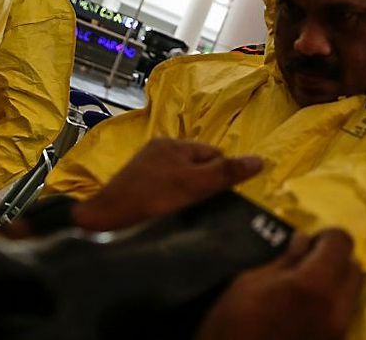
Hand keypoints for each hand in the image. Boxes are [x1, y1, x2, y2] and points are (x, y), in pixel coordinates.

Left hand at [71, 139, 262, 230]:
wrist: (104, 221)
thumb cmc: (152, 200)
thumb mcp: (194, 186)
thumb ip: (226, 172)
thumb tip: (260, 160)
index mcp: (174, 144)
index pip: (214, 154)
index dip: (222, 175)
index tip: (221, 197)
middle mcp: (159, 149)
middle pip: (197, 165)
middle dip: (205, 184)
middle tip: (204, 207)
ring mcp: (145, 167)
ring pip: (181, 179)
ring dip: (188, 194)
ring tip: (186, 214)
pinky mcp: (134, 185)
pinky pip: (164, 189)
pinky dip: (170, 201)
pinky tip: (168, 216)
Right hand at [196, 230, 361, 339]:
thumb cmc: (231, 328)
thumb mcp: (249, 284)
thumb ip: (285, 261)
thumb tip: (303, 240)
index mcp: (314, 285)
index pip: (341, 243)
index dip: (325, 236)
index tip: (307, 243)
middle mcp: (337, 309)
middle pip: (355, 268)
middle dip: (336, 258)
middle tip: (307, 263)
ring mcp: (338, 332)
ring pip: (352, 294)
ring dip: (335, 283)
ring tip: (305, 289)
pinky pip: (343, 316)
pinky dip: (331, 305)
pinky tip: (305, 311)